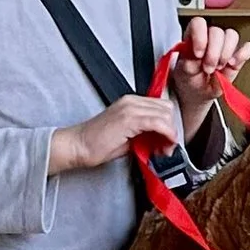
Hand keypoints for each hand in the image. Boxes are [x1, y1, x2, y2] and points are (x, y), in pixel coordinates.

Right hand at [49, 93, 182, 175]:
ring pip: (165, 114)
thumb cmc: (96, 143)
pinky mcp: (129, 119)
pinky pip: (158, 123)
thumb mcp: (127, 135)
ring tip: (163, 148)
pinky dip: (166, 134)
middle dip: (171, 127)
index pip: (161, 106)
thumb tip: (161, 140)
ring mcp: (130, 108)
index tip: (168, 139)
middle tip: (167, 145)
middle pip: (166, 108)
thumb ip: (144, 133)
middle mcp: (131, 101)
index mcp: (130, 102)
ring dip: (170, 133)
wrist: (78, 145)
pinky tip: (164, 145)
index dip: (169, 123)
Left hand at [171, 16, 249, 134]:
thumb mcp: (183, 71)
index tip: (198, 54)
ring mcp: (225, 45)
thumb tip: (197, 56)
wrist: (199, 92)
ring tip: (219, 68)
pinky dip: (243, 54)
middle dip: (213, 53)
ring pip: (232, 35)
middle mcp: (210, 37)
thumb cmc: (189, 78)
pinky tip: (233, 64)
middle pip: (217, 32)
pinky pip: (248, 47)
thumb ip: (188, 62)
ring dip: (225, 54)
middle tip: (208, 68)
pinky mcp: (238, 55)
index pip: (199, 23)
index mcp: (193, 36)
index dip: (200, 36)